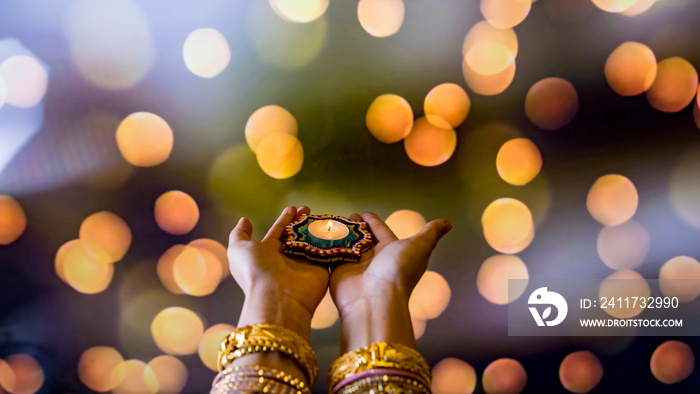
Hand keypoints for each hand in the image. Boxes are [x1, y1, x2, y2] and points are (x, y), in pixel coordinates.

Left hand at [228, 206, 328, 340]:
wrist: (277, 295)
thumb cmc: (255, 270)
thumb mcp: (238, 249)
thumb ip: (239, 234)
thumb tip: (244, 220)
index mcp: (268, 252)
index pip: (279, 231)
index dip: (285, 219)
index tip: (293, 207)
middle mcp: (287, 257)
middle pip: (296, 234)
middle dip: (302, 221)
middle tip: (308, 209)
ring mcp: (305, 262)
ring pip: (312, 240)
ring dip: (317, 228)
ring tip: (322, 216)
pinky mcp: (321, 267)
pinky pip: (327, 250)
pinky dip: (331, 239)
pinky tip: (335, 227)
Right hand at [329, 212, 450, 350]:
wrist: (375, 299)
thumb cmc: (399, 271)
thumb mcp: (420, 247)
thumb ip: (430, 233)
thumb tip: (448, 222)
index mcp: (392, 250)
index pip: (381, 231)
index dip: (373, 221)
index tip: (364, 213)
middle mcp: (374, 258)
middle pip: (363, 238)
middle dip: (355, 227)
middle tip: (346, 217)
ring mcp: (355, 265)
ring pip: (347, 244)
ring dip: (341, 234)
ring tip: (331, 223)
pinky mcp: (338, 271)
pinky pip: (332, 254)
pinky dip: (327, 245)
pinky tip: (321, 235)